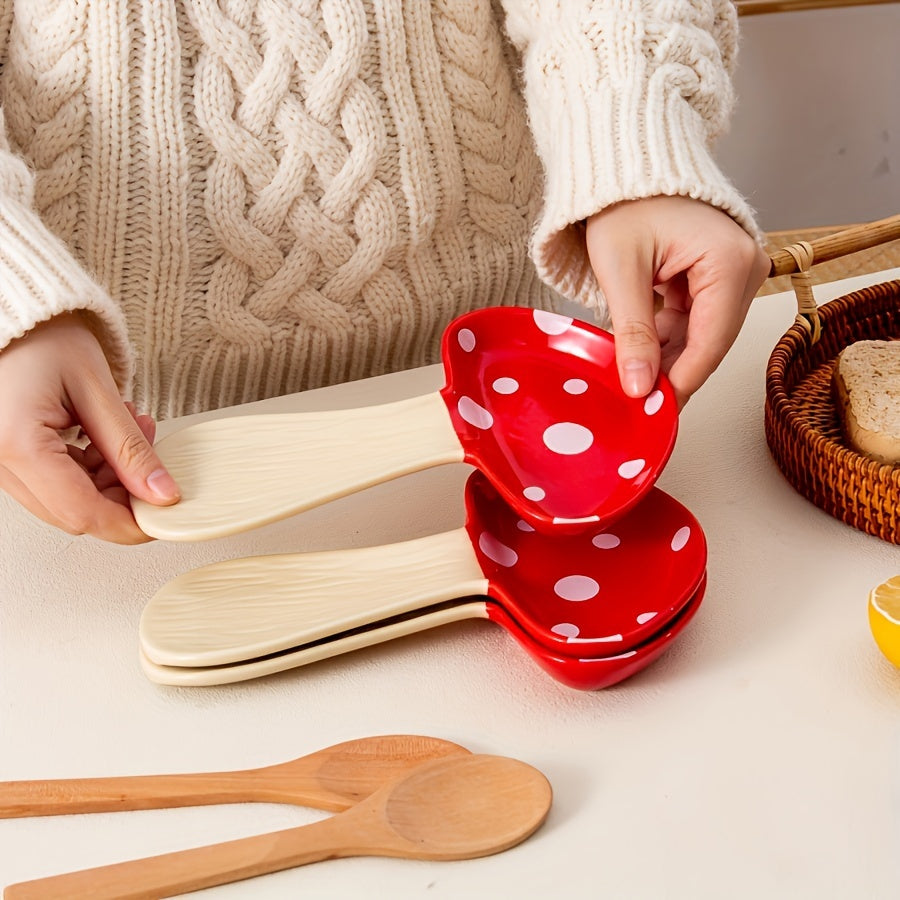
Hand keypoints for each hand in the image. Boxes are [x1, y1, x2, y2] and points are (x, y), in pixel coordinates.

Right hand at [0, 313, 179, 542]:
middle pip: (74, 513)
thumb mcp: (97, 390)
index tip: (165, 514)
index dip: (130, 522)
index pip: (83, 513)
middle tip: (155, 460)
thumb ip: (129, 447)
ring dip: (111, 480)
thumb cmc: (42, 338)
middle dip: (124, 496)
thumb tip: (161, 494)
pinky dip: (90, 470)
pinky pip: (54, 482)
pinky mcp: (9, 457)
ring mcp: (0, 463)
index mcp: (17, 445)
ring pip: (67, 501)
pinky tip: (110, 438)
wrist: (7, 311)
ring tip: (136, 431)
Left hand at [585, 196, 769, 407]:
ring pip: (701, 339)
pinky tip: (640, 359)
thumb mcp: (620, 269)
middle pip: (709, 343)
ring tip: (631, 385)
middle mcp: (745, 268)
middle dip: (672, 375)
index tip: (654, 412)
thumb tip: (640, 386)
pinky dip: (666, 343)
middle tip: (637, 409)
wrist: (625, 171)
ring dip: (667, 362)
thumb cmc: (624, 203)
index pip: (711, 340)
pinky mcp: (717, 281)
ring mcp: (734, 275)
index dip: (681, 382)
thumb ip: (632, 331)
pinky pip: (694, 325)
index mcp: (730, 260)